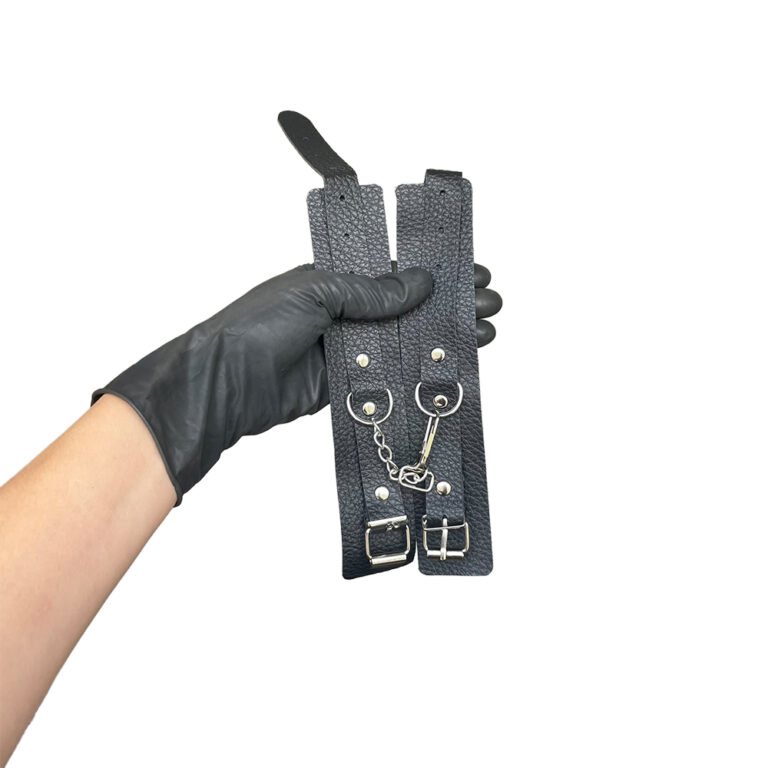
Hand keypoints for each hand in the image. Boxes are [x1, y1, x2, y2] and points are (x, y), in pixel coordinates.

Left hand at [93, 262, 501, 503]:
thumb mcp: (315, 292)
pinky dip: (418, 375)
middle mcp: (345, 314)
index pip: (397, 273)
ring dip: (442, 340)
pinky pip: (389, 379)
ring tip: (482, 334)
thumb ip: (368, 291)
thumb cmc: (255, 325)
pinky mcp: (346, 386)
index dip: (435, 274)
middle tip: (488, 306)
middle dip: (451, 306)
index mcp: (336, 281)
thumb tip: (418, 283)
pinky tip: (448, 370)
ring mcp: (348, 351)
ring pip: (405, 344)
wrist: (224, 384)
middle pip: (409, 309)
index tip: (471, 273)